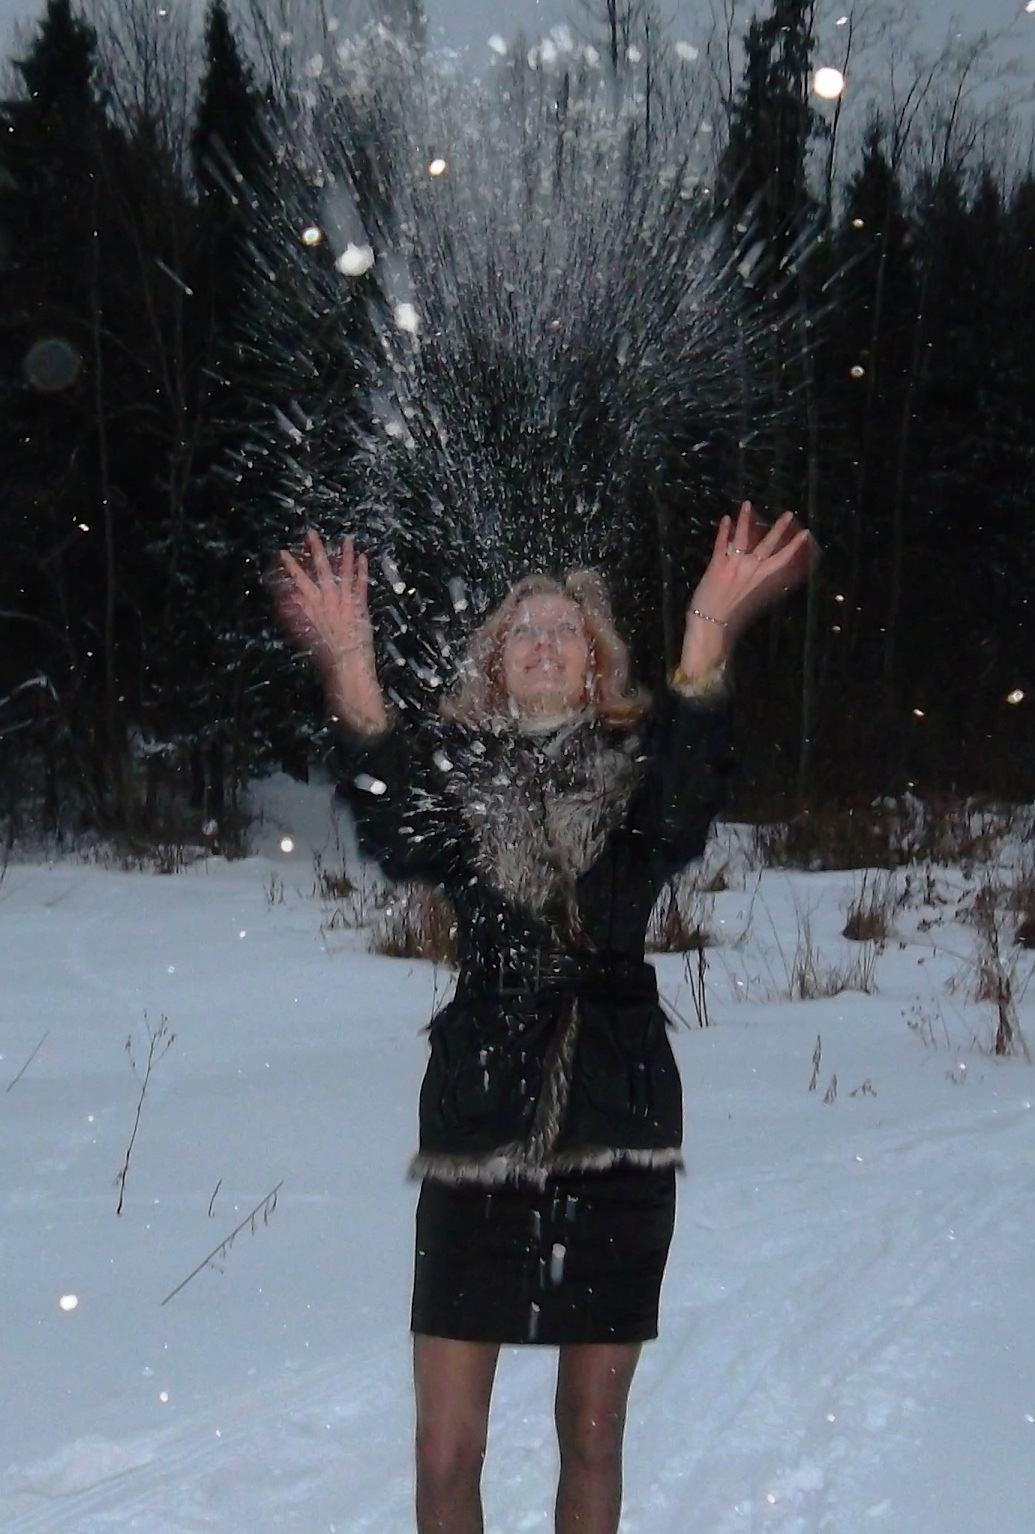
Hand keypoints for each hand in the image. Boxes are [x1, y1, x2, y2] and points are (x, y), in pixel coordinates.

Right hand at [273, 532, 387, 732]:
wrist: (346, 667)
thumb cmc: (325, 656)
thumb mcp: (307, 635)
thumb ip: (299, 615)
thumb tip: (288, 598)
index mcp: (312, 607)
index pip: (299, 581)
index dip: (291, 567)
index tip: (284, 553)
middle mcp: (328, 601)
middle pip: (321, 570)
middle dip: (315, 550)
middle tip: (311, 533)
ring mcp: (346, 602)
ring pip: (344, 572)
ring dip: (345, 554)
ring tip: (347, 538)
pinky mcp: (361, 607)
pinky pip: (362, 585)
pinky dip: (362, 571)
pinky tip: (364, 557)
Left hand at [680, 502, 817, 675]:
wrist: (710, 622)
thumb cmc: (729, 612)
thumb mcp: (748, 594)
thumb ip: (754, 577)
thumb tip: (758, 562)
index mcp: (760, 578)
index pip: (781, 558)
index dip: (794, 546)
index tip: (805, 533)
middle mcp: (750, 569)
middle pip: (767, 544)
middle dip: (779, 528)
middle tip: (788, 513)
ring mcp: (733, 565)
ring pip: (742, 537)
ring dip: (745, 519)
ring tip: (747, 503)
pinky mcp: (717, 565)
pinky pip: (720, 544)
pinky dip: (723, 530)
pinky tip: (725, 518)